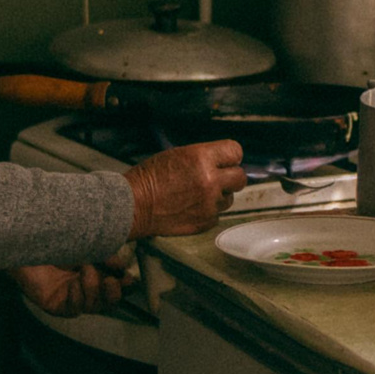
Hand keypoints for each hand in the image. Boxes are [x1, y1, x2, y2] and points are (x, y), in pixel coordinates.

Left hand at [12, 254, 139, 317]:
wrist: (27, 244)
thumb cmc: (56, 242)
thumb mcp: (86, 247)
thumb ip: (104, 256)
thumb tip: (121, 267)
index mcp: (95, 275)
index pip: (117, 287)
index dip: (126, 286)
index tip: (128, 277)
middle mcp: (84, 290)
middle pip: (109, 303)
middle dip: (113, 294)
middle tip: (110, 280)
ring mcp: (71, 299)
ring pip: (93, 306)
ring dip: (92, 287)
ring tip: (84, 269)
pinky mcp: (56, 306)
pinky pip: (74, 309)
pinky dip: (77, 297)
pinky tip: (72, 284)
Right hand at [126, 140, 247, 236]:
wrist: (134, 205)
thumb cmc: (150, 179)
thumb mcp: (177, 155)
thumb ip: (204, 158)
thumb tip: (224, 162)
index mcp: (201, 158)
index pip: (236, 151)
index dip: (231, 156)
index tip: (226, 160)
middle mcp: (210, 180)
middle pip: (240, 178)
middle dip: (230, 177)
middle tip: (217, 178)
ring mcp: (209, 203)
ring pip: (229, 198)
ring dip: (218, 196)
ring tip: (196, 194)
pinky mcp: (206, 221)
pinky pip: (217, 214)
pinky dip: (208, 211)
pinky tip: (190, 207)